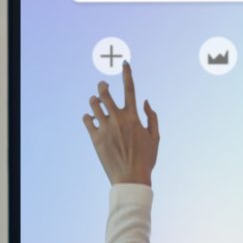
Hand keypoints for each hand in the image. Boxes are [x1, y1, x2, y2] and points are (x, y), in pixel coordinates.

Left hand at [82, 61, 159, 186]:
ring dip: (94, 100)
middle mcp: (118, 120)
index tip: (125, 63)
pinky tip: (91, 118)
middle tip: (103, 85)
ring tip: (96, 102)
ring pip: (94, 104)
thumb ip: (152, 117)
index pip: (130, 89)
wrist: (131, 178)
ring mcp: (105, 128)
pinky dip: (88, 116)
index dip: (127, 74)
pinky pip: (86, 119)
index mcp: (134, 117)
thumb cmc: (145, 159)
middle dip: (103, 85)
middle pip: (105, 93)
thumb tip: (146, 101)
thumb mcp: (155, 137)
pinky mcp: (95, 138)